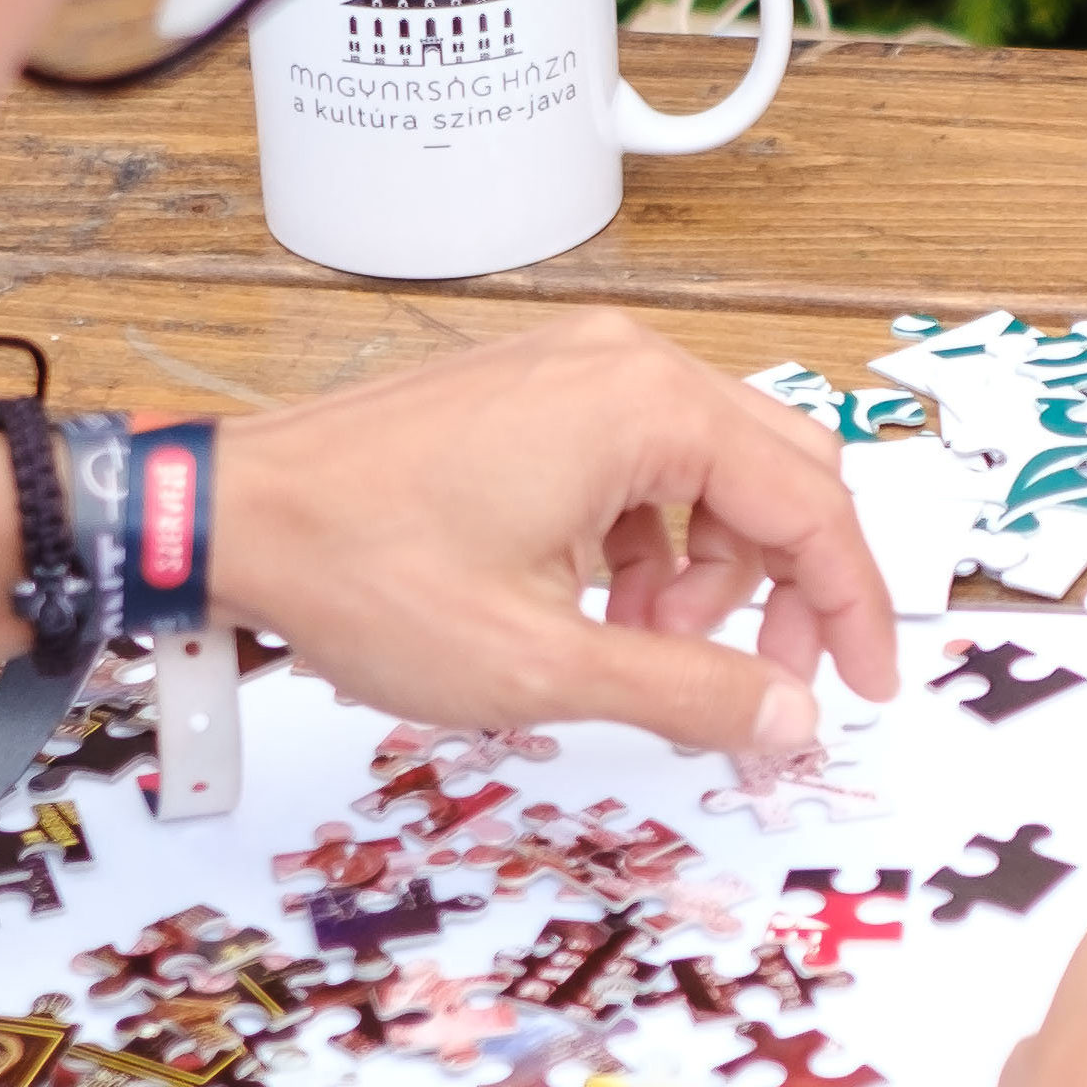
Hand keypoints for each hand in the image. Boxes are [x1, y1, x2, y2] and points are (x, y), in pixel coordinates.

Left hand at [213, 309, 899, 762]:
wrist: (226, 517)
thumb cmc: (363, 572)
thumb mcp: (541, 665)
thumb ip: (689, 693)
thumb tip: (791, 723)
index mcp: (648, 407)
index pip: (811, 505)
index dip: (852, 608)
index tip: (860, 690)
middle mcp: (626, 363)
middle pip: (779, 474)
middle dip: (783, 590)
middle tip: (762, 685)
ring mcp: (577, 367)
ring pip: (713, 472)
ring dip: (707, 572)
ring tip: (638, 649)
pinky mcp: (535, 390)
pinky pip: (645, 462)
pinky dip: (648, 541)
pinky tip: (592, 607)